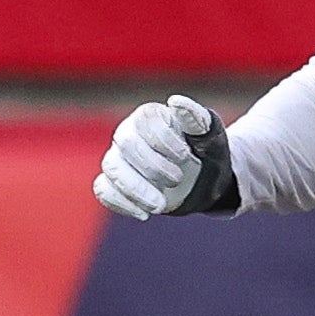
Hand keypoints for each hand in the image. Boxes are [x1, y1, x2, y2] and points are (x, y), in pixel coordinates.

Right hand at [94, 95, 216, 219]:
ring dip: (135, 189)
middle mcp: (129, 133)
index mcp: (151, 116)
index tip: (185, 156)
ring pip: (112, 167)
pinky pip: (104, 190)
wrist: (205, 181)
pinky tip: (144, 214)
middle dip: (152, 166)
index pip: (143, 120)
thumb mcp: (210, 135)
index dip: (162, 139)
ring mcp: (119, 159)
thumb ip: (196, 119)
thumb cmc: (207, 152)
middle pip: (125, 144)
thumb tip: (176, 102)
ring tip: (160, 205)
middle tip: (177, 180)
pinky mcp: (115, 184)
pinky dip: (121, 203)